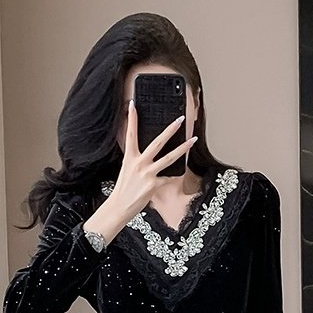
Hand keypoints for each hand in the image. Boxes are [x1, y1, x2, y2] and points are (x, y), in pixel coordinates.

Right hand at [109, 99, 196, 223]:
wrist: (119, 207)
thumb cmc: (124, 189)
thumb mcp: (127, 169)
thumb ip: (136, 159)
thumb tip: (148, 152)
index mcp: (130, 158)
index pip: (130, 134)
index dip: (131, 119)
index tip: (133, 105)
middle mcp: (139, 163)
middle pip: (157, 142)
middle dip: (170, 130)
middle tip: (180, 119)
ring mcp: (147, 174)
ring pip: (169, 158)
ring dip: (183, 148)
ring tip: (193, 140)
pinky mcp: (154, 185)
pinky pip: (168, 178)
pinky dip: (172, 178)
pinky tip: (175, 176)